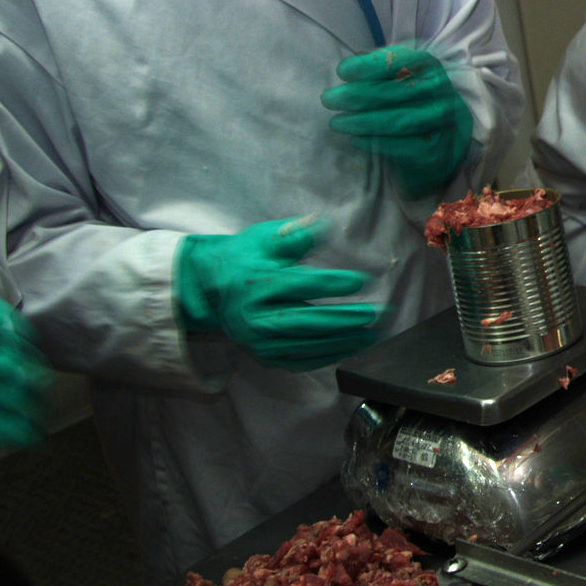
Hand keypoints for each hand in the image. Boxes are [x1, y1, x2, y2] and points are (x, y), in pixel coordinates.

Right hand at [174, 216, 384, 370]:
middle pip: (307, 320)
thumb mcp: (265, 238)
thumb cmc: (245, 258)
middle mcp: (256, 316)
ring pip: (305, 345)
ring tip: (370, 335)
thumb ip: (295, 235)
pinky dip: (326, 356)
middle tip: (375, 314)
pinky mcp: (262, 355)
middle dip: (345, 319)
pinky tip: (348, 348)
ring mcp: (258, 340)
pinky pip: (298, 361)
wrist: (210, 289)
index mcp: (257, 283)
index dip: (335, 283)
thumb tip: (326, 223)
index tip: (362, 281)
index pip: (303, 284)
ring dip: (341, 342)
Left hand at [322, 46, 474, 196]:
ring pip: (393, 121)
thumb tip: (352, 65)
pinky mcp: (431, 150)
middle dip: (355, 95)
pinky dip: (370, 142)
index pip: (398, 62)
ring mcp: (439, 123)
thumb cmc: (417, 102)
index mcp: (430, 68)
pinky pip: (396, 146)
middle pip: (392, 92)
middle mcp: (439, 93)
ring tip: (336, 122)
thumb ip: (383, 68)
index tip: (342, 71)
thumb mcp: (407, 78)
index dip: (367, 65)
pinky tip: (354, 138)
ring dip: (359, 121)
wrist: (448, 143)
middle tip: (328, 99)